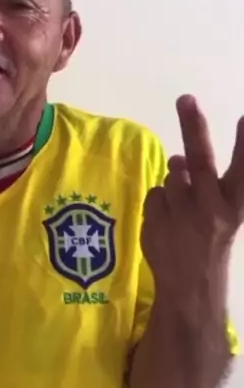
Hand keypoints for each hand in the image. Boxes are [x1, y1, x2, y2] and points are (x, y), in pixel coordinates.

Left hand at [141, 95, 243, 298]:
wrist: (190, 289)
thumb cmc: (210, 247)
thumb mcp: (221, 217)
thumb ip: (203, 185)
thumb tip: (178, 157)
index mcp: (233, 208)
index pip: (243, 172)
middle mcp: (209, 209)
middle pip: (199, 162)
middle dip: (194, 127)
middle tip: (185, 99)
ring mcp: (180, 216)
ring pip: (171, 179)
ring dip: (175, 187)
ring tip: (183, 214)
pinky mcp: (155, 221)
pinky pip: (154, 195)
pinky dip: (158, 204)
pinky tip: (167, 223)